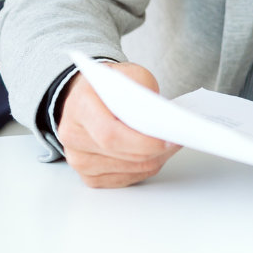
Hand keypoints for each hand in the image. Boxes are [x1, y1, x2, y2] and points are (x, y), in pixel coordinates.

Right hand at [56, 64, 179, 187]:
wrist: (90, 96)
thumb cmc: (111, 85)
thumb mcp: (130, 73)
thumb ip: (143, 91)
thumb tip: (160, 118)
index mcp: (80, 106)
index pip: (110, 133)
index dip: (142, 141)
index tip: (168, 138)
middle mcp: (72, 135)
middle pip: (121, 154)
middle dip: (155, 150)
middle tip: (179, 139)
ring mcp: (78, 159)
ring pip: (128, 169)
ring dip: (155, 158)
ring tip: (172, 143)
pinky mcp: (89, 175)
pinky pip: (125, 179)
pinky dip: (146, 167)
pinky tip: (157, 153)